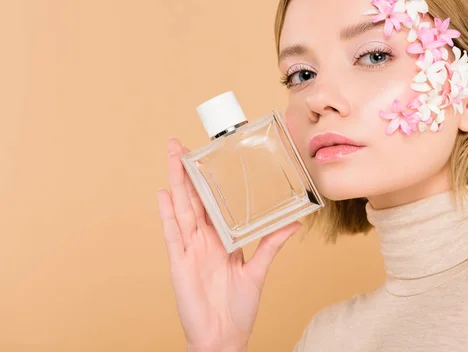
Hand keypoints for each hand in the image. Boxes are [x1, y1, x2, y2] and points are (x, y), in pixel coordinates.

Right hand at [157, 137, 301, 350]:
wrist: (223, 337)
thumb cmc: (238, 308)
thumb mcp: (258, 271)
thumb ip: (272, 244)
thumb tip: (294, 222)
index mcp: (222, 239)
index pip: (214, 203)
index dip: (210, 180)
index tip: (208, 156)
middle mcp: (204, 240)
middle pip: (194, 199)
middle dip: (187, 172)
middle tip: (181, 145)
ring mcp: (190, 249)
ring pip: (182, 209)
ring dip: (176, 183)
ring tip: (172, 157)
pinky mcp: (180, 263)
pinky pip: (173, 234)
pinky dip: (167, 214)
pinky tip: (163, 194)